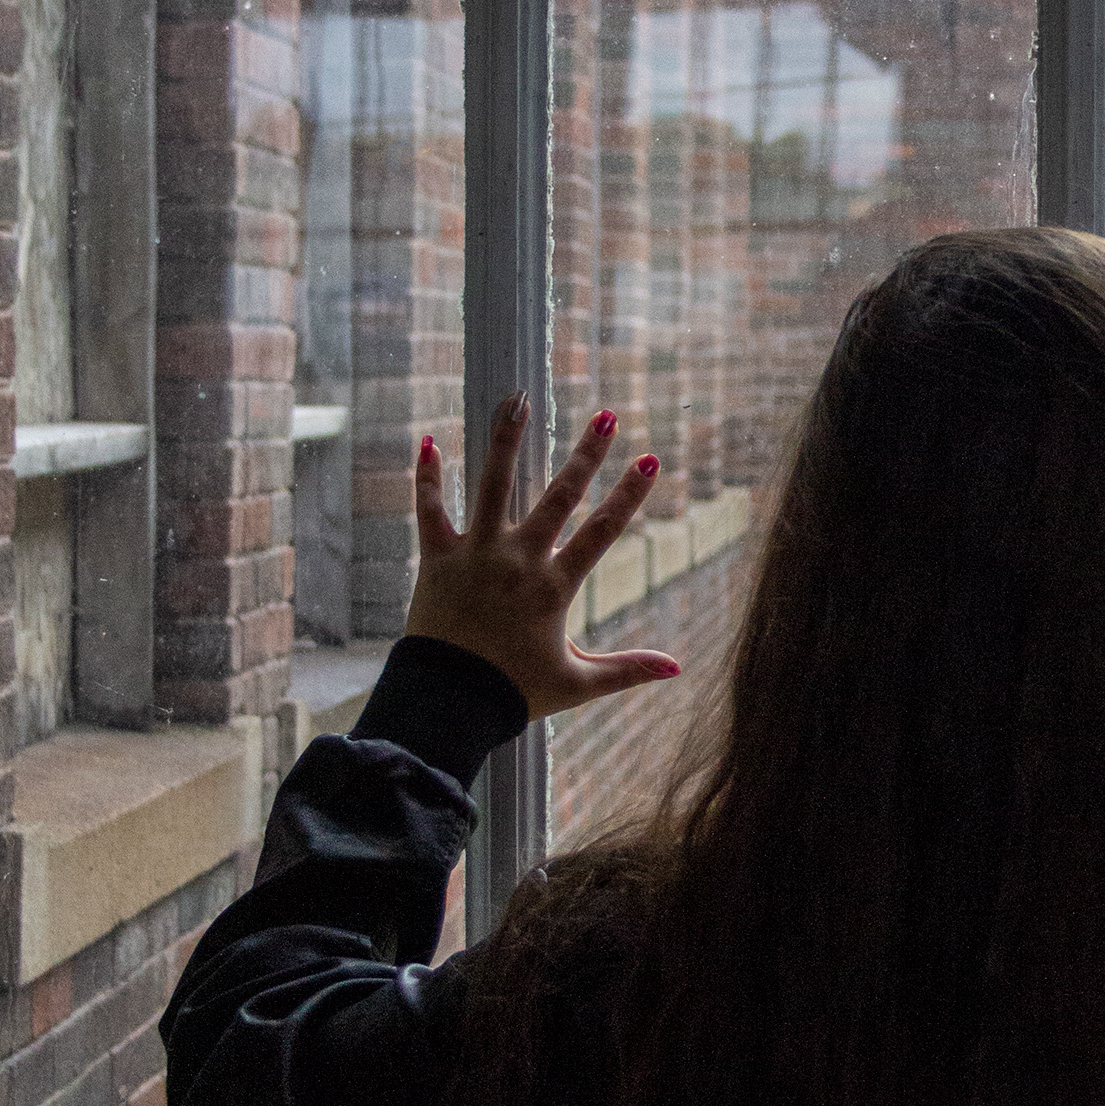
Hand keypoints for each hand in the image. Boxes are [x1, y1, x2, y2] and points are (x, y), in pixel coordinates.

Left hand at [405, 394, 680, 717]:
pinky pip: (429, 512)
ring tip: (518, 399)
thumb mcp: (576, 684)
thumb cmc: (511, 694)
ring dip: (507, 440)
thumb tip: (677, 669)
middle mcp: (517, 561)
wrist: (446, 706)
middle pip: (558, 497)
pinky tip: (427, 442)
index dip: (628, 496)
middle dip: (585, 455)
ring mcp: (475, 555)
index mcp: (552, 587)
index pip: (600, 532)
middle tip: (605, 417)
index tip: (648, 461)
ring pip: (493, 486)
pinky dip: (427, 479)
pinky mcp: (437, 560)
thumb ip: (627, 670)